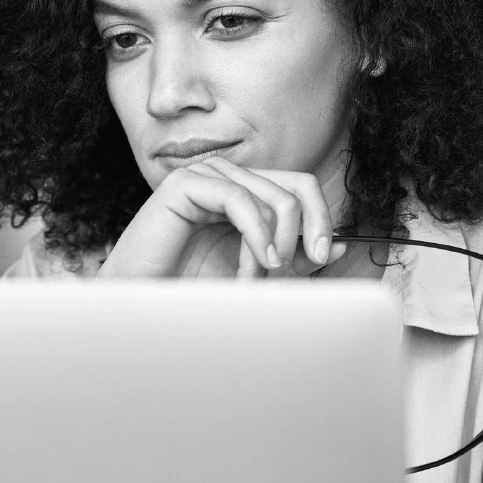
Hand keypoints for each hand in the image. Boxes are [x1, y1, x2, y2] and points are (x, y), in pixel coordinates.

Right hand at [96, 157, 347, 279]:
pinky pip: (241, 199)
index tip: (324, 256)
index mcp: (244, 195)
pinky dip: (257, 235)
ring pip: (272, 195)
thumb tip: (339, 244)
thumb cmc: (191, 292)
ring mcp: (206, 177)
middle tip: (294, 269)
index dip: (320, 217)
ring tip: (256, 279)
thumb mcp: (257, 274)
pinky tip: (257, 263)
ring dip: (274, 244)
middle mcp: (227, 179)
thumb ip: (293, 258)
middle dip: (305, 230)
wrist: (142, 306)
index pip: (300, 186)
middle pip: (295, 186)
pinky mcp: (185, 184)